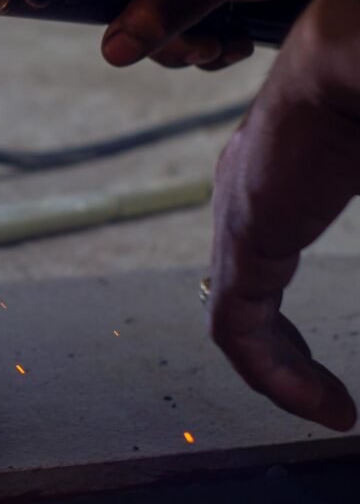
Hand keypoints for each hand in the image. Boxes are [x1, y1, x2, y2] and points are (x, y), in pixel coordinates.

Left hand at [210, 0, 359, 430]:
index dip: (290, 328)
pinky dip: (272, 373)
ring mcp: (240, 213)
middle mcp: (249, 194)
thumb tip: (353, 193)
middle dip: (282, 354)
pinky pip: (236, 327)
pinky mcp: (244, 232)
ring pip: (238, 320)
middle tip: (325, 398)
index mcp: (283, 175)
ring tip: (328, 410)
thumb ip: (356, 195)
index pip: (264, 269)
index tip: (335, 371)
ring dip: (279, 373)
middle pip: (247, 296)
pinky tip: (321, 406)